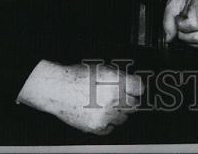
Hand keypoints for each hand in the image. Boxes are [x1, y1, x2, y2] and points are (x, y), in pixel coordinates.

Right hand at [16, 59, 141, 135]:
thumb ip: (120, 78)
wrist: (58, 89)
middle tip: (122, 99)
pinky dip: (108, 123)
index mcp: (116, 81)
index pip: (139, 88)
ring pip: (123, 118)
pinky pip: (110, 128)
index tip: (136, 90)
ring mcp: (105, 114)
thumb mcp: (103, 69)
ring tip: (109, 106)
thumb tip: (133, 85)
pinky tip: (101, 115)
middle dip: (129, 101)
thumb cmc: (78, 77)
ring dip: (120, 112)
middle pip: (133, 104)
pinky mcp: (96, 126)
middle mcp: (112, 98)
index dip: (137, 88)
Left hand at [162, 0, 197, 48]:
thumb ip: (168, 21)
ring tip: (188, 30)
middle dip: (185, 37)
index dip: (180, 26)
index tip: (178, 18)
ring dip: (193, 43)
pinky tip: (196, 34)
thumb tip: (169, 39)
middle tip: (181, 27)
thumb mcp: (172, 2)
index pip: (193, 26)